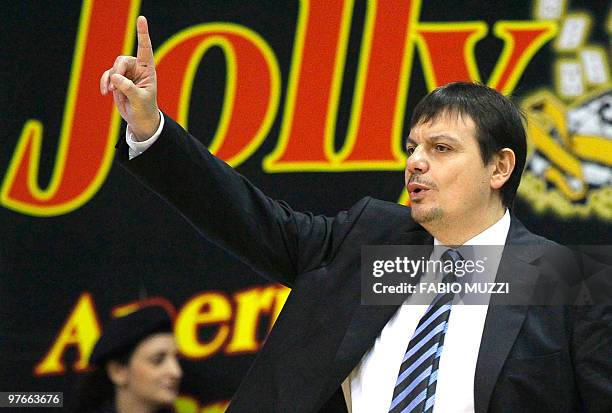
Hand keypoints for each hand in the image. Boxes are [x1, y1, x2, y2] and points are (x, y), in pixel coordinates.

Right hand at [100, 16, 159, 140]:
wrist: (140, 119)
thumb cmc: (145, 109)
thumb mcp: (140, 100)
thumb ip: (128, 88)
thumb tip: (114, 77)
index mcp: (148, 69)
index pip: (145, 49)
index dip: (142, 33)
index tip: (141, 18)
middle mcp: (137, 68)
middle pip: (122, 60)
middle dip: (117, 72)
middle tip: (115, 87)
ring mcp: (126, 73)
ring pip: (113, 68)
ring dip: (110, 80)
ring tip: (111, 92)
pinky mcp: (117, 80)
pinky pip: (107, 75)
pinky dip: (104, 82)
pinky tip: (105, 93)